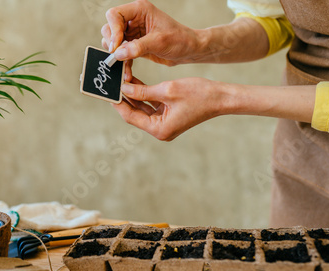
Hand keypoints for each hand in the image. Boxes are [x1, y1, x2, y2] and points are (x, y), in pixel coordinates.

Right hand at [101, 0, 199, 67]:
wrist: (189, 50)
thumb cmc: (180, 40)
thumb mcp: (159, 42)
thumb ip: (138, 47)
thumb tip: (117, 53)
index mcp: (140, 10)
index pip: (114, 15)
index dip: (112, 30)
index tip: (117, 46)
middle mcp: (134, 19)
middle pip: (109, 28)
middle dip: (111, 43)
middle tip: (116, 56)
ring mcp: (133, 33)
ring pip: (113, 42)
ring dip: (115, 56)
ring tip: (122, 68)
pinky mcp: (134, 45)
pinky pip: (121, 54)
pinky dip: (122, 63)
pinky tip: (126, 73)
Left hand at [113, 77, 228, 140]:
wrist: (221, 97)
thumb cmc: (198, 94)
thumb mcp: (167, 90)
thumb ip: (143, 90)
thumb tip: (124, 88)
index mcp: (159, 129)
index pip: (131, 116)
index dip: (118, 103)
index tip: (107, 91)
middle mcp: (160, 130)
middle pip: (134, 113)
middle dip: (123, 98)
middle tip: (111, 84)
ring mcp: (164, 124)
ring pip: (142, 109)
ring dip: (132, 95)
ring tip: (120, 80)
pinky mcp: (168, 116)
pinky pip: (151, 106)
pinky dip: (143, 95)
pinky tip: (134, 82)